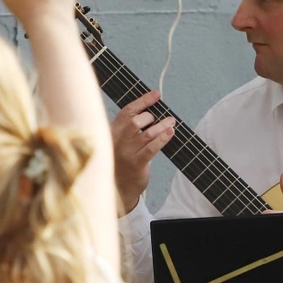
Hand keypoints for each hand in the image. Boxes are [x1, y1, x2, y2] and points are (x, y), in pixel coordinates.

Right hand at [111, 90, 174, 214]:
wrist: (118, 188)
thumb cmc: (122, 162)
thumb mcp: (119, 142)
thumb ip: (128, 128)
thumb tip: (152, 111)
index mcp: (111, 132)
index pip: (126, 112)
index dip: (143, 101)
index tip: (157, 95)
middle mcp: (116, 141)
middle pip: (134, 121)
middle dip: (150, 116)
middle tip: (162, 117)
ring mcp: (126, 153)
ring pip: (146, 134)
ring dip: (161, 126)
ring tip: (171, 122)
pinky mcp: (136, 164)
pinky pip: (151, 148)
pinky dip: (162, 139)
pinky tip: (170, 133)